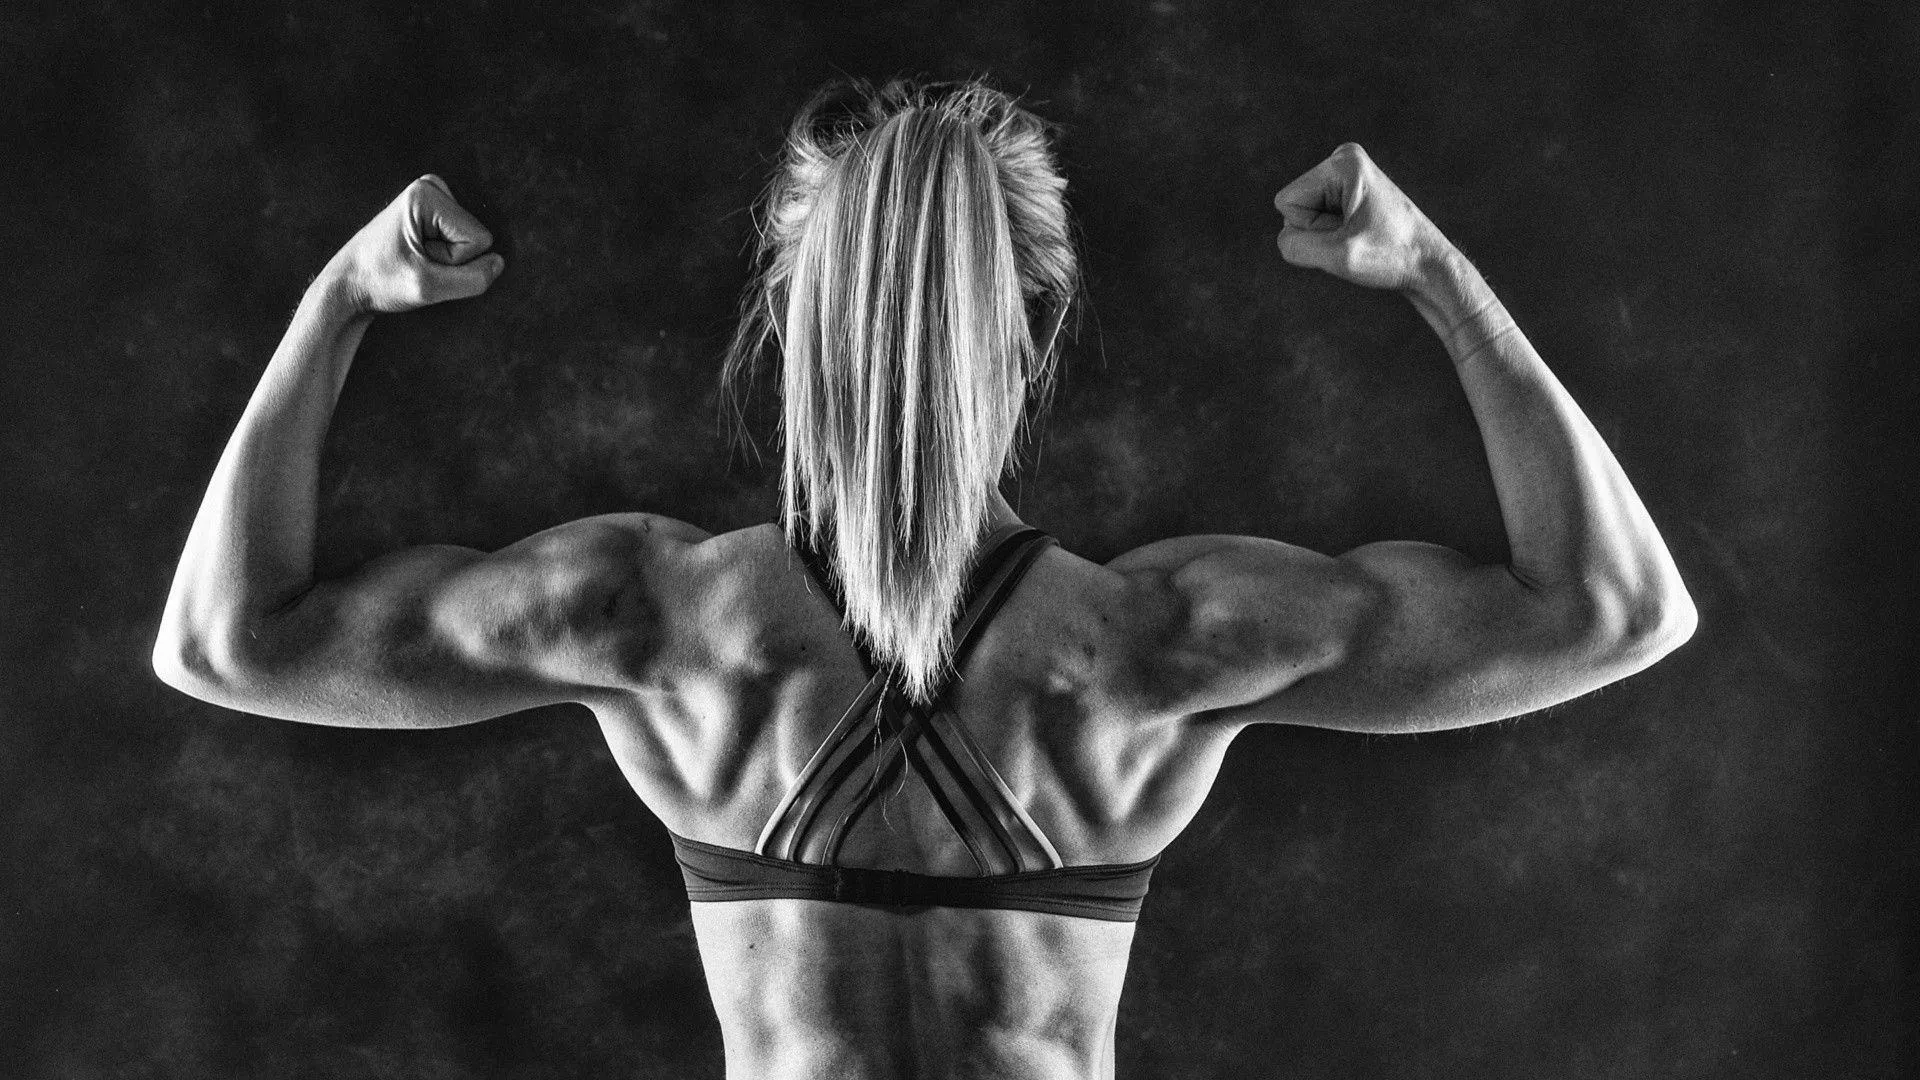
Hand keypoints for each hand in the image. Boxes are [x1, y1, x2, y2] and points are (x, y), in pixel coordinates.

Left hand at [321, 175, 504, 314]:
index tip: (419, 262)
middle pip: (476, 238)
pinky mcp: (433, 211)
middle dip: (449, 260)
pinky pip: (462, 241)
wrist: (349, 283)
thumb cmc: (380, 282)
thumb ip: (472, 279)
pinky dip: (441, 256)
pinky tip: (416, 255)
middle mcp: (430, 186)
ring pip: (470, 241)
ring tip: (414, 260)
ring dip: (444, 260)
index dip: (452, 261)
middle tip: (416, 262)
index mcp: (426, 195)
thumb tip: (499, 263)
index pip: (478, 240)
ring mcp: (432, 197)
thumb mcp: (428, 288)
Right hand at [1274, 144, 1453, 292]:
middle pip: (1294, 206)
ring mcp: (1348, 174)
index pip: (1287, 203)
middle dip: (1319, 231)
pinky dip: (1333, 236)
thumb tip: (1284, 239)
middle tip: (1356, 237)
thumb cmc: (1391, 257)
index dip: (1311, 228)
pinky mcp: (1350, 191)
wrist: (1429, 265)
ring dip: (1326, 236)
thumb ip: (1295, 246)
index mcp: (1343, 162)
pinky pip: (1317, 219)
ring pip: (1305, 216)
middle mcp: (1345, 159)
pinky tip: (1361, 236)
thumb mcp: (1337, 257)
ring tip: (1361, 236)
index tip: (1348, 233)